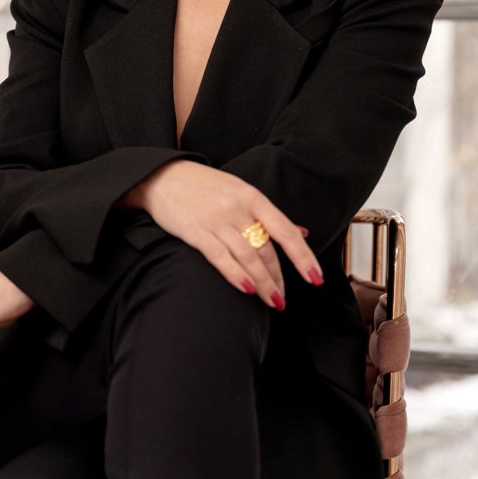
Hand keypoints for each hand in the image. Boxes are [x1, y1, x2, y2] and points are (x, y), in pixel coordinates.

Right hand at [122, 160, 322, 309]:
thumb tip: (302, 232)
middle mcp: (238, 208)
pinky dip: (237, 276)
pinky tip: (248, 290)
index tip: (315, 278)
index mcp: (253, 197)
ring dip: (264, 284)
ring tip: (272, 302)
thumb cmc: (204, 186)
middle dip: (278, 278)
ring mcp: (216, 220)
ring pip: (248, 258)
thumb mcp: (240, 191)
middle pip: (266, 249)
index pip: (286, 231)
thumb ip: (268, 215)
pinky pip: (221, 258)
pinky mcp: (195, 231)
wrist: (162, 176)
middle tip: (283, 299)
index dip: (303, 257)